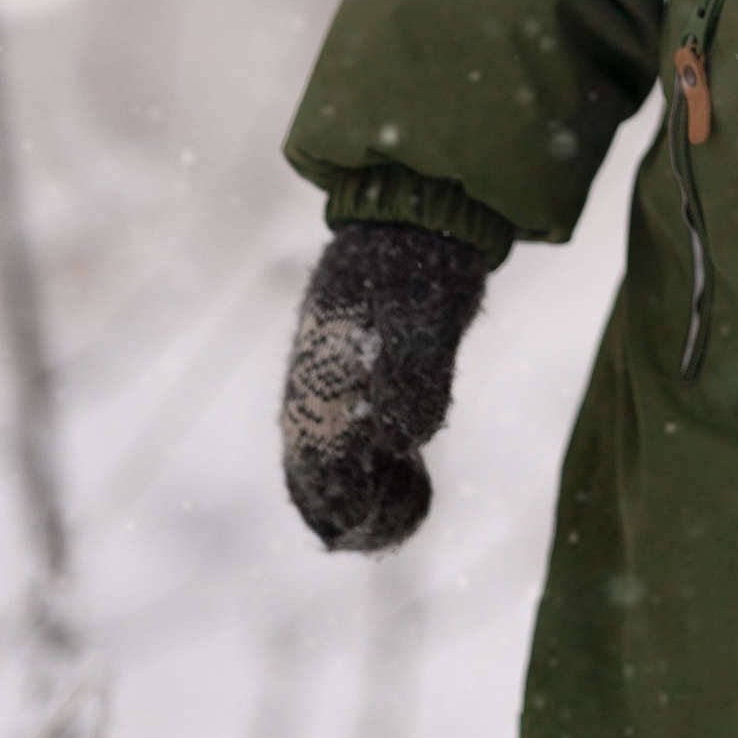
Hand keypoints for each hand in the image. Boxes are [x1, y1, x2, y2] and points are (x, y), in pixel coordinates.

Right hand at [280, 222, 490, 552]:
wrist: (421, 215)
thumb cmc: (421, 259)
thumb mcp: (424, 308)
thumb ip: (415, 371)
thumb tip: (402, 442)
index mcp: (320, 370)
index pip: (313, 461)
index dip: (339, 502)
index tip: (373, 518)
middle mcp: (317, 387)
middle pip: (313, 478)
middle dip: (350, 516)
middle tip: (399, 521)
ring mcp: (336, 390)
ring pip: (330, 472)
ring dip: (363, 504)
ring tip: (409, 510)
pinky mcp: (361, 390)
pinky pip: (352, 453)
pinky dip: (374, 481)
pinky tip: (412, 488)